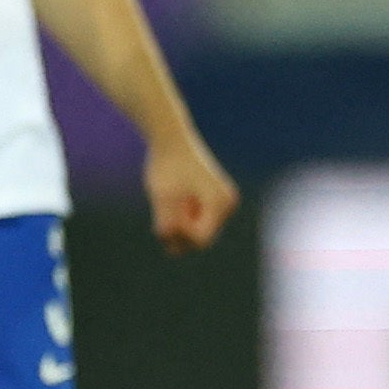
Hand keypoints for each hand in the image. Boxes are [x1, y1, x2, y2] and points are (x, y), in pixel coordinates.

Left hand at [145, 131, 238, 252]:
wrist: (171, 138)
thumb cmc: (167, 166)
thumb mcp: (163, 199)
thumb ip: (167, 226)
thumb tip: (174, 250)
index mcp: (220, 202)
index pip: (200, 238)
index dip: (179, 234)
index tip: (164, 216)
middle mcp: (227, 203)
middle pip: (202, 236)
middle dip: (180, 231)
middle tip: (161, 211)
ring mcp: (223, 200)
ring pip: (198, 228)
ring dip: (180, 224)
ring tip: (166, 204)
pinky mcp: (214, 198)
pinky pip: (198, 218)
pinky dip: (182, 216)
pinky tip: (172, 201)